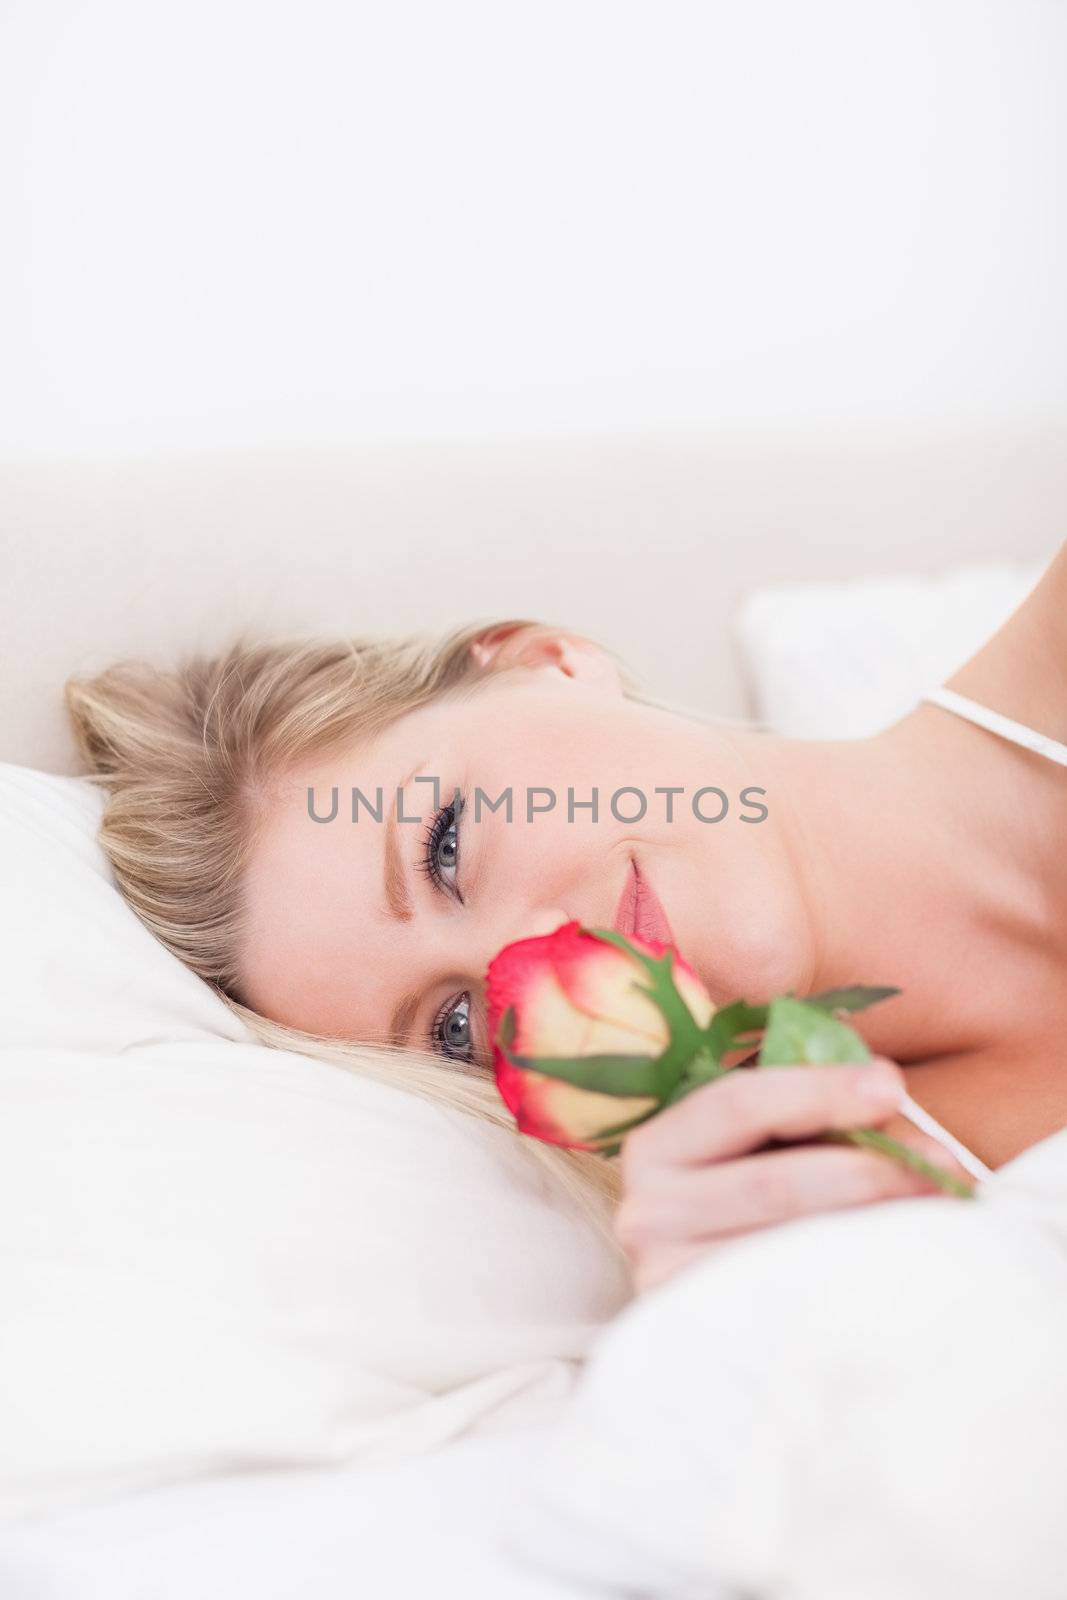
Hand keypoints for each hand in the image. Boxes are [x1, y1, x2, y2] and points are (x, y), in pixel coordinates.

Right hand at [613, 1058, 971, 1293]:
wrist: (725, 1320)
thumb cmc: (759, 1214)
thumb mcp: (773, 1151)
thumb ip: (817, 1118)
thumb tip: (890, 1095)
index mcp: (658, 1147)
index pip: (735, 1104)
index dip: (816, 1091)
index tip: (892, 1085)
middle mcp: (644, 1213)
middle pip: (770, 1182)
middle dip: (866, 1168)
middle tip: (941, 1165)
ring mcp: (665, 1280)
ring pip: (785, 1247)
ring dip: (873, 1227)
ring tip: (938, 1214)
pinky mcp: (699, 1335)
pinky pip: (786, 1303)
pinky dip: (850, 1281)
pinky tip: (898, 1268)